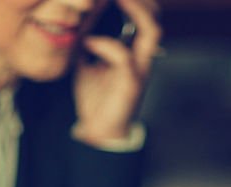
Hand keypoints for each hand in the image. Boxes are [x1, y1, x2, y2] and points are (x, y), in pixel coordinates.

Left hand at [73, 0, 161, 143]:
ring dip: (135, 9)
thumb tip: (75, 18)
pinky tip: (87, 41)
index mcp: (135, 49)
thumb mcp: (87, 60)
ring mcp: (140, 68)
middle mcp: (142, 56)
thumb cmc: (95, 96)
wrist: (98, 130)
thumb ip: (88, 39)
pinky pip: (124, 57)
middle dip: (140, 0)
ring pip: (151, 30)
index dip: (136, 0)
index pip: (146, 15)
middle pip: (155, 16)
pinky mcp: (131, 84)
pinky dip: (105, 44)